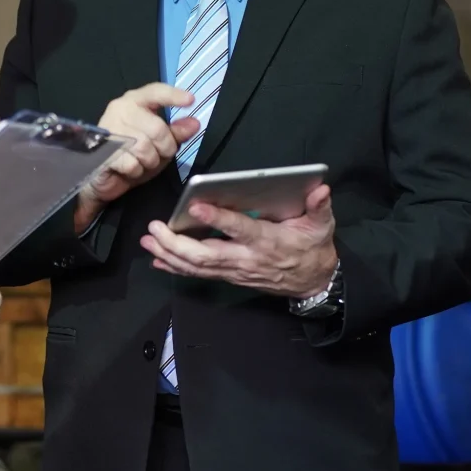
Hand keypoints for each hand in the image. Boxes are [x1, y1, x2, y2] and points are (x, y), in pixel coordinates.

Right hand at [76, 83, 200, 230]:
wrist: (103, 177)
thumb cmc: (132, 156)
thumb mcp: (159, 144)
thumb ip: (176, 132)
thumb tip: (194, 123)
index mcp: (134, 101)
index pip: (155, 91)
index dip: (173, 95)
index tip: (190, 100)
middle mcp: (119, 110)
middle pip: (157, 129)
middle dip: (164, 148)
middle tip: (158, 155)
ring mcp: (108, 129)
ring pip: (145, 148)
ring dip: (149, 162)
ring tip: (141, 162)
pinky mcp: (101, 150)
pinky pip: (132, 164)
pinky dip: (136, 172)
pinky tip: (129, 169)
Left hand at [140, 185, 338, 298]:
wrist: (312, 281)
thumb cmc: (313, 247)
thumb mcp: (322, 226)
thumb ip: (319, 207)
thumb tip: (320, 189)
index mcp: (266, 241)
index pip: (239, 229)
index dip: (217, 219)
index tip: (195, 207)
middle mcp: (245, 258)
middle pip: (205, 255)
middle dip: (175, 243)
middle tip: (155, 228)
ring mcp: (234, 271)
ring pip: (196, 267)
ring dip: (168, 255)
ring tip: (148, 240)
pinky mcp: (228, 276)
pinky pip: (197, 274)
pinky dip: (175, 267)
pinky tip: (157, 259)